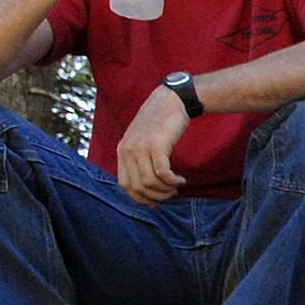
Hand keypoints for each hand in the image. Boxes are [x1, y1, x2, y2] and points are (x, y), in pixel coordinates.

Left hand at [116, 84, 188, 204]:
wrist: (171, 101)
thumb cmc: (161, 122)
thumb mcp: (144, 141)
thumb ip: (140, 159)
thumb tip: (147, 185)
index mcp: (122, 151)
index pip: (124, 184)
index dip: (139, 198)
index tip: (155, 202)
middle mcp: (127, 150)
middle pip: (138, 187)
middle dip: (156, 197)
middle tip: (171, 194)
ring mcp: (141, 148)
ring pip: (150, 183)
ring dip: (166, 190)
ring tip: (177, 187)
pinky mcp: (156, 146)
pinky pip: (162, 173)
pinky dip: (173, 181)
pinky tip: (182, 180)